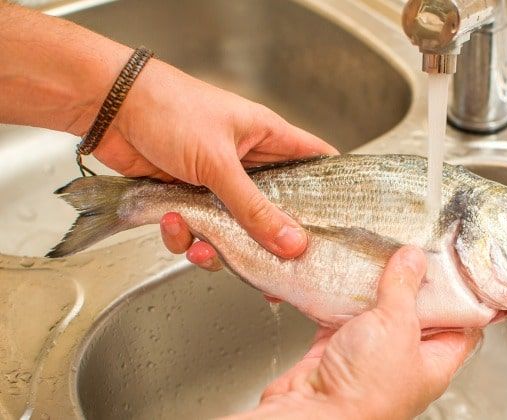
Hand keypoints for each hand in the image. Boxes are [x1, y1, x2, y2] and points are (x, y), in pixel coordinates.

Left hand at [91, 58, 337, 258]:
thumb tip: (292, 243)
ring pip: (235, 227)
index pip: (316, 162)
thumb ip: (254, 208)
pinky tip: (172, 223)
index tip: (338, 224)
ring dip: (218, 244)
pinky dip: (184, 236)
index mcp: (267, 138)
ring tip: (201, 244)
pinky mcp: (187, 196)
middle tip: (268, 264)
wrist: (108, 108)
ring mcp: (216, 181)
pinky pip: (199, 229)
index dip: (330, 191)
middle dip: (268, 238)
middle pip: (275, 208)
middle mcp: (247, 162)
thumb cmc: (169, 109)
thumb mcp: (218, 162)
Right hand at [222, 246, 482, 419]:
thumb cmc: (364, 393)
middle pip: (418, 311)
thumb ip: (405, 288)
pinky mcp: (338, 349)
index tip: (460, 265)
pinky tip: (344, 274)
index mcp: (435, 361)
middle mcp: (405, 359)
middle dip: (415, 280)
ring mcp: (371, 354)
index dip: (464, 294)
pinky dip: (341, 296)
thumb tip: (413, 258)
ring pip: (379, 311)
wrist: (311, 415)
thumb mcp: (397, 327)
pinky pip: (343, 315)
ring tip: (382, 252)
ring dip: (377, 285)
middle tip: (415, 249)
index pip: (462, 323)